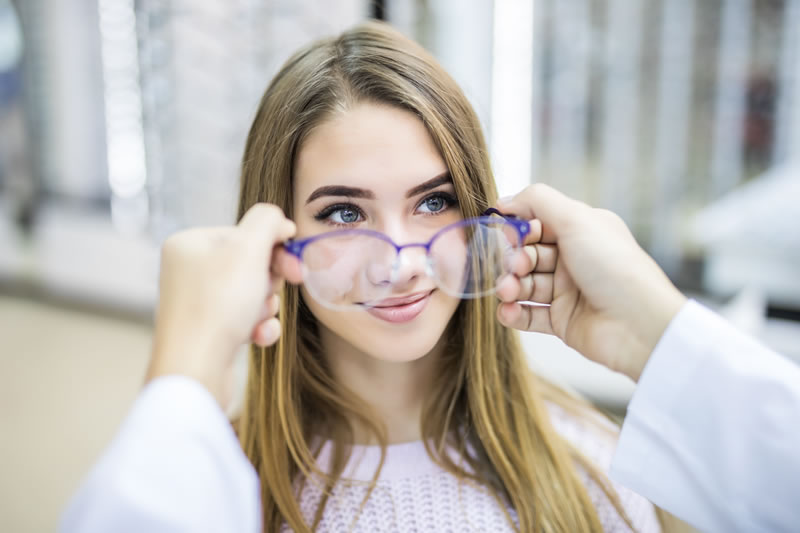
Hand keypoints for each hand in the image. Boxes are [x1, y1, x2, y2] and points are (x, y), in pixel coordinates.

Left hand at [146, 204, 301, 406]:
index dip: (274, 247)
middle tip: (281, 288)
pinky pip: (245, 318)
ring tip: (257, 318)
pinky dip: (258, 326)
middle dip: (270, 280)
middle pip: (250, 262)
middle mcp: (188, 270)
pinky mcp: (208, 331)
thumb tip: (279, 220)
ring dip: (265, 305)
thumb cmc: (218, 305)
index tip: (294, 264)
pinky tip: (256, 337)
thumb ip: (267, 222)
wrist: (194, 368)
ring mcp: (196, 301)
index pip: (244, 232)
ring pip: (252, 292)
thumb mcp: (248, 248)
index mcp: (189, 243)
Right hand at [495, 184, 686, 380]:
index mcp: (582, 231)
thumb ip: (537, 201)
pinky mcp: (562, 321)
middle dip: (513, 260)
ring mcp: (567, 292)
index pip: (538, 224)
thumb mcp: (577, 219)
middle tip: (513, 268)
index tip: (507, 234)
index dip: (519, 229)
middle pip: (527, 255)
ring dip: (509, 286)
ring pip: (524, 284)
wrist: (639, 325)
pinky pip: (528, 315)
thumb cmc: (615, 267)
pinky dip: (513, 313)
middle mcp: (574, 260)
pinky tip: (508, 311)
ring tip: (507, 292)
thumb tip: (504, 201)